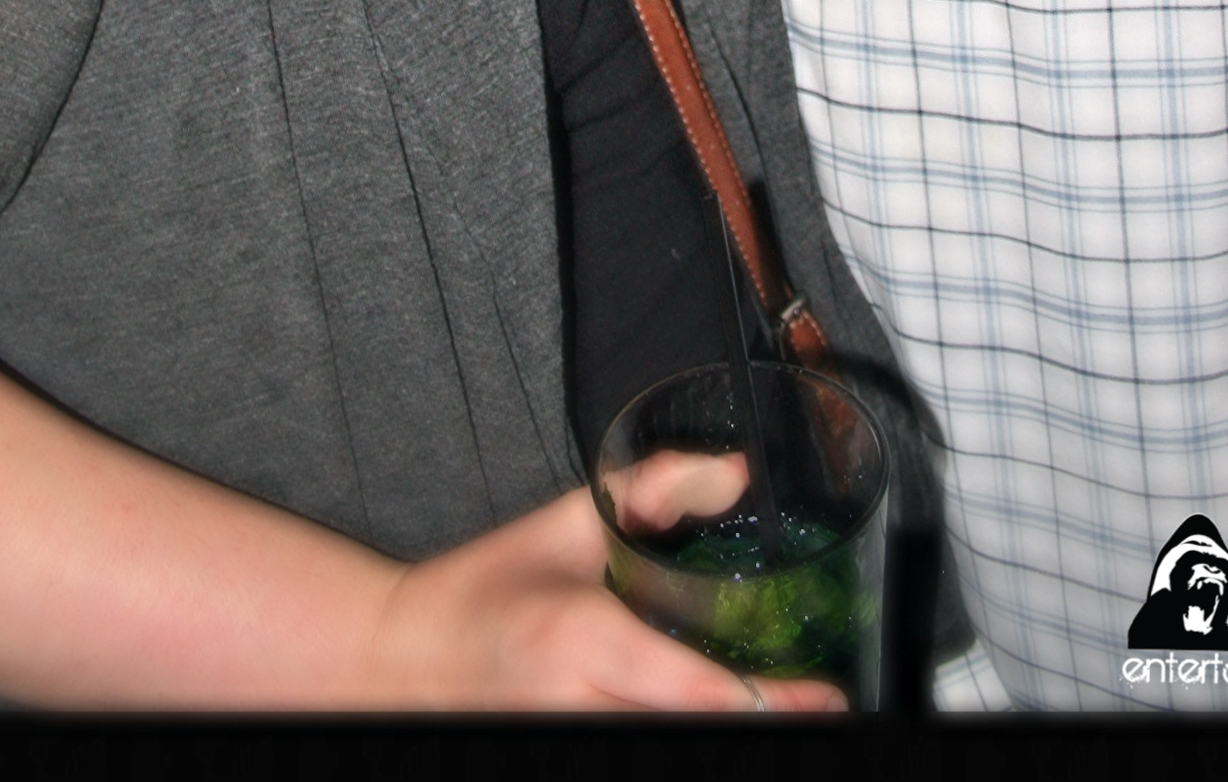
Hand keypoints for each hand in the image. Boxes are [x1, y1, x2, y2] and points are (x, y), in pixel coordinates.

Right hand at [363, 483, 845, 712]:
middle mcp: (579, 705)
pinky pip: (640, 746)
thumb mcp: (567, 523)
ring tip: (771, 703)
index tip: (822, 697)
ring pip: (670, 745)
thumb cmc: (481, 590)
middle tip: (813, 702)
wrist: (404, 658)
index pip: (694, 689)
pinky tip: (709, 710)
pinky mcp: (569, 754)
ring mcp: (572, 741)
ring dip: (721, 724)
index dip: (767, 700)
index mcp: (581, 639)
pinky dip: (681, 727)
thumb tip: (730, 474)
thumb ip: (650, 491)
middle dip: (759, 719)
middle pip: (693, 728)